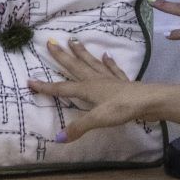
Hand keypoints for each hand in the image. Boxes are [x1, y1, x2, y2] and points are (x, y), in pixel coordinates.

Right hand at [28, 38, 150, 141]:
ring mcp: (110, 79)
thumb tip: (58, 138)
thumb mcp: (98, 119)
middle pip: (75, 66)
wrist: (150, 100)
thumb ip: (79, 127)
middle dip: (61, 56)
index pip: (62, 88)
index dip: (45, 86)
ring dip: (82, 53)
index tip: (29, 80)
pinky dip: (109, 62)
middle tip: (50, 42)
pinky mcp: (123, 82)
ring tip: (73, 41)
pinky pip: (113, 69)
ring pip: (92, 63)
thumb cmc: (123, 108)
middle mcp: (96, 80)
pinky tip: (107, 55)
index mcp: (88, 88)